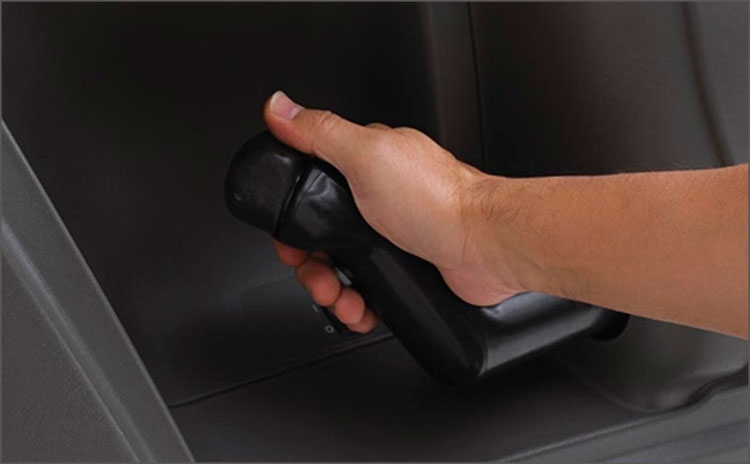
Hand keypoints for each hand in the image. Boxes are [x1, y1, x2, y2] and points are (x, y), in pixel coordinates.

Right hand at [263, 91, 523, 332]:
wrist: (484, 246)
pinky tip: (361, 307)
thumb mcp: (368, 155)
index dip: (293, 220)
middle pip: (321, 235)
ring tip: (341, 299)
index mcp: (365, 163)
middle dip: (312, 264)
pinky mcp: (405, 263)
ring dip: (333, 289)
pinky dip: (359, 302)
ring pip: (342, 265)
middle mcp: (377, 197)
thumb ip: (321, 133)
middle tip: (318, 278)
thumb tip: (279, 107)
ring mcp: (391, 233)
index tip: (290, 242)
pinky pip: (368, 287)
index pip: (309, 188)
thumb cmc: (439, 200)